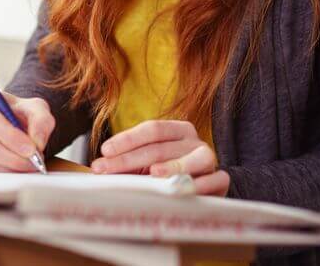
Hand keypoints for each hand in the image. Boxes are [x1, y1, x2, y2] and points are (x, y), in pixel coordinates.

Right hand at [0, 87, 54, 172]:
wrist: (6, 123)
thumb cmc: (17, 113)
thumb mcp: (34, 108)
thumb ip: (41, 120)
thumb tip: (37, 142)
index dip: (11, 137)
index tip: (32, 149)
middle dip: (11, 157)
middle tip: (33, 163)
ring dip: (8, 167)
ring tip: (28, 166)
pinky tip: (13, 168)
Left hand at [90, 119, 229, 195]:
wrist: (206, 185)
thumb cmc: (170, 172)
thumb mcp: (149, 162)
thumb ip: (130, 162)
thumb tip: (98, 168)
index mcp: (177, 129)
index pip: (151, 129)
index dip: (127, 139)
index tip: (104, 151)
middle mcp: (194, 140)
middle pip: (160, 147)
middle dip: (129, 159)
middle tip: (106, 169)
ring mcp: (209, 159)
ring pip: (190, 160)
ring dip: (171, 167)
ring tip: (153, 173)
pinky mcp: (221, 180)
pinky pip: (213, 180)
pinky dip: (199, 185)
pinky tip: (182, 189)